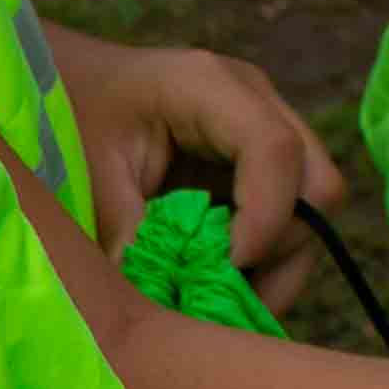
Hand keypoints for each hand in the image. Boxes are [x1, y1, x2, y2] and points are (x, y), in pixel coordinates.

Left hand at [42, 22, 347, 274]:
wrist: (71, 80)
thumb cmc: (73, 114)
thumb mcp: (90, 173)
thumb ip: (128, 233)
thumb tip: (161, 308)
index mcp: (209, 86)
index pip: (275, 150)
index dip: (265, 221)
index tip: (225, 273)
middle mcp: (255, 101)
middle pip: (316, 183)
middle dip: (281, 253)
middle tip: (225, 302)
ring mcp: (265, 128)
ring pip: (313, 209)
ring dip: (275, 265)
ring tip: (217, 303)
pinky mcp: (261, 161)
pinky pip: (289, 217)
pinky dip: (263, 259)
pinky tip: (218, 283)